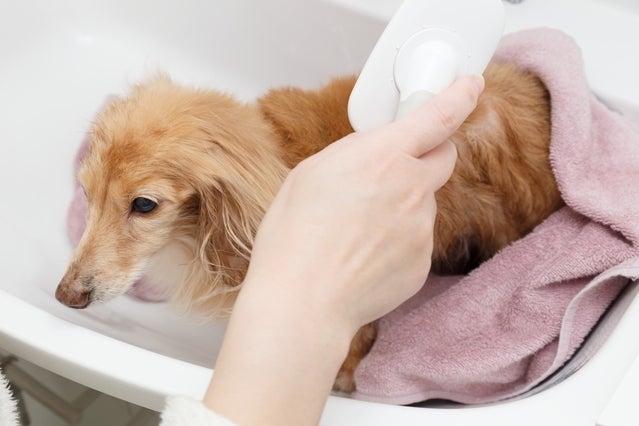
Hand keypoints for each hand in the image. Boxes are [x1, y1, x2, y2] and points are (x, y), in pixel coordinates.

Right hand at [203, 75, 483, 425]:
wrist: (303, 302)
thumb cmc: (295, 238)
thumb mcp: (310, 172)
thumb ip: (353, 152)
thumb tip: (373, 148)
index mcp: (382, 157)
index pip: (438, 116)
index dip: (459, 95)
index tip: (471, 86)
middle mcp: (411, 189)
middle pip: (444, 157)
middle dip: (428, 155)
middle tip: (395, 168)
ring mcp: (421, 228)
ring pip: (425, 202)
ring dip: (404, 204)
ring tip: (360, 228)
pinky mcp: (422, 262)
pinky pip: (418, 239)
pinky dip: (399, 240)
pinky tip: (366, 253)